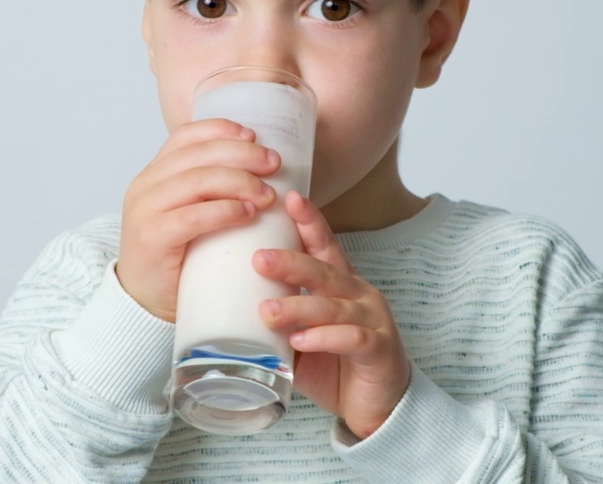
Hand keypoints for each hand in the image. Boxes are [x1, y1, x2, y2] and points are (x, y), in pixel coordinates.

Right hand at [116, 118, 279, 321]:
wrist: (143, 302)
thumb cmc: (176, 257)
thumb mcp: (188, 212)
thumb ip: (209, 190)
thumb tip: (260, 167)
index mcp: (154, 174)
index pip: (186, 136)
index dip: (221, 130)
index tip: (254, 136)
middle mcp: (145, 186)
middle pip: (198, 154)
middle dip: (241, 154)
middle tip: (273, 164)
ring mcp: (145, 211)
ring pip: (197, 180)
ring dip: (239, 181)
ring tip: (267, 194)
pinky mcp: (152, 238)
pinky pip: (192, 216)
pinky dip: (224, 210)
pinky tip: (248, 213)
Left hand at [253, 191, 410, 439]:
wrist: (378, 405)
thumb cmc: (334, 365)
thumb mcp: (300, 336)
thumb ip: (277, 319)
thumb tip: (222, 305)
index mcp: (341, 284)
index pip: (324, 246)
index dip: (309, 221)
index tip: (289, 198)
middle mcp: (359, 294)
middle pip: (325, 271)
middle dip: (291, 262)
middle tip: (258, 259)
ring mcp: (373, 320)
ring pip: (334, 306)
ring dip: (300, 307)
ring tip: (267, 311)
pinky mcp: (379, 350)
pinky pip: (351, 339)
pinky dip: (324, 338)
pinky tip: (300, 340)